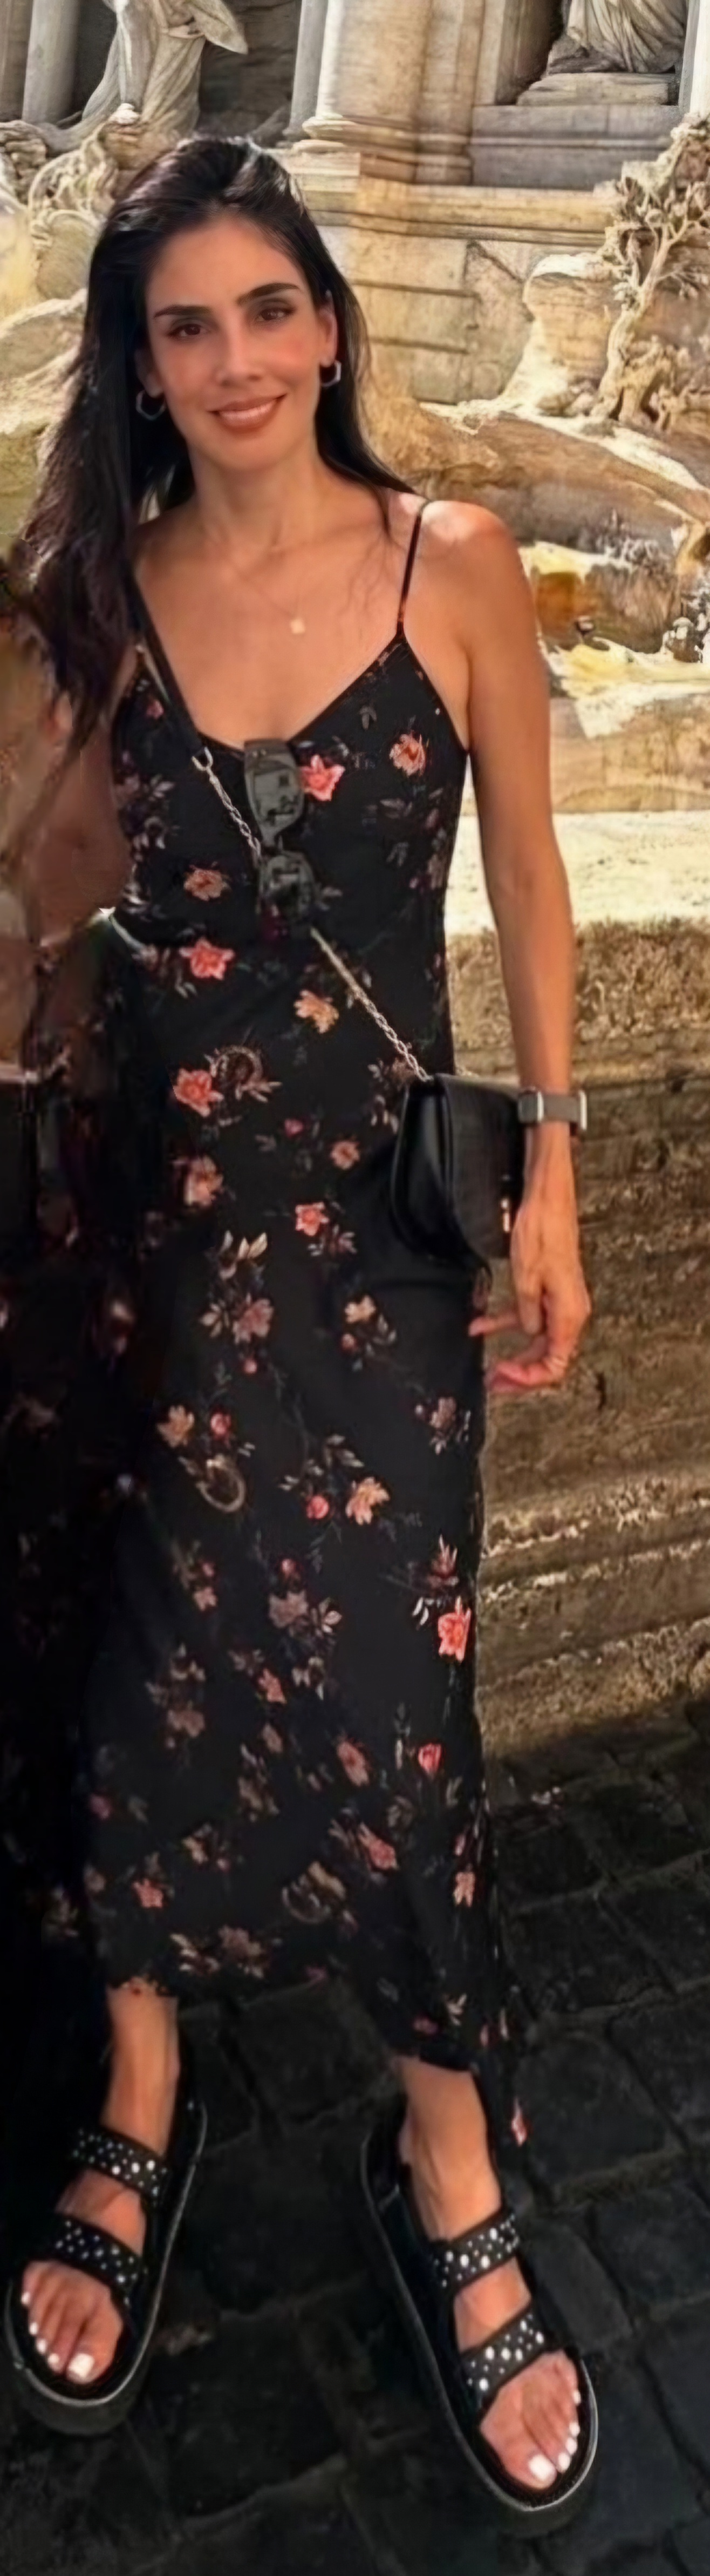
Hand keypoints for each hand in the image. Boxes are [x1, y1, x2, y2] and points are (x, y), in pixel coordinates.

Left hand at [469, 1146, 590, 1395]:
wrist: (548, 1198)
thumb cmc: (542, 1233)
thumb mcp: (527, 1279)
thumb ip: (527, 1312)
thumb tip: (528, 1332)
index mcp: (569, 1316)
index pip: (554, 1365)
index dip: (528, 1378)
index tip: (501, 1375)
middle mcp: (569, 1313)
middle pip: (546, 1356)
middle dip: (519, 1373)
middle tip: (492, 1384)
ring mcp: (559, 1301)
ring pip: (536, 1338)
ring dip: (511, 1351)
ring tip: (486, 1367)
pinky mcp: (549, 1288)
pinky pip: (529, 1314)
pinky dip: (506, 1321)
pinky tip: (479, 1325)